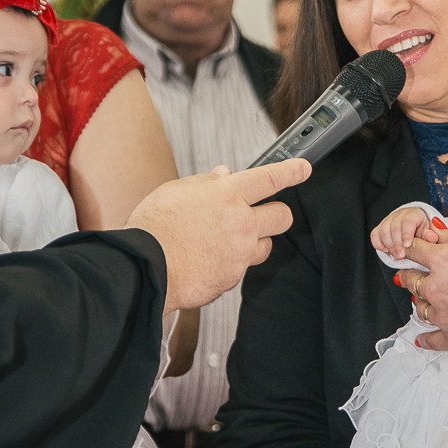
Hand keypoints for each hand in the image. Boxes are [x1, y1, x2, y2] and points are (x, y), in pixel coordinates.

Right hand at [126, 158, 309, 311]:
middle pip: (283, 216)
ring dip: (254, 241)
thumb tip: (224, 175)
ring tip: (225, 240)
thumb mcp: (176, 191)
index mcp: (228, 195)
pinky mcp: (233, 279)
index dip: (291, 171)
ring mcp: (240, 253)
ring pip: (266, 246)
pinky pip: (241, 269)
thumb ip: (206, 183)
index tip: (303, 169)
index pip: (270, 178)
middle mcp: (241, 224)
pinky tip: (208, 259)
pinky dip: (231, 264)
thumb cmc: (154, 228)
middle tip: (261, 213)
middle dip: (276, 213)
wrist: (144, 268)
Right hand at [372, 207, 433, 259]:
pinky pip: (375, 235)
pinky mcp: (380, 228)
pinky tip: (388, 250)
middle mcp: (399, 215)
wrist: (413, 229)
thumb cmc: (422, 232)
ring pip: (383, 231)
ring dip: (389, 245)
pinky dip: (379, 244)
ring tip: (397, 256)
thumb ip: (429, 235)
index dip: (406, 233)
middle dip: (397, 243)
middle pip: (394, 227)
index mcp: (413, 214)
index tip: (407, 245)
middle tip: (401, 255)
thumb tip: (432, 237)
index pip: (408, 221)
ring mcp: (388, 220)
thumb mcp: (429, 233)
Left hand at [397, 223, 447, 350]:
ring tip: (431, 300)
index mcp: (441, 261)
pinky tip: (423, 338)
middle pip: (409, 280)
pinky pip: (430, 340)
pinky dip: (426, 339)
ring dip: (422, 302)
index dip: (410, 249)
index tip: (409, 251)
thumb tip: (431, 229)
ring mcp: (442, 315)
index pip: (412, 251)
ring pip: (419, 308)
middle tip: (414, 275)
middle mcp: (436, 288)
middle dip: (410, 275)